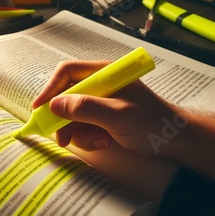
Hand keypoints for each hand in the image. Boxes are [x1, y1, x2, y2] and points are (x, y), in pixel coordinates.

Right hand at [32, 60, 183, 156]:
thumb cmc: (152, 122)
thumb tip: (54, 105)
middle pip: (66, 97)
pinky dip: (88, 138)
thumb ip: (85, 108)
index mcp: (104, 74)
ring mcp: (100, 103)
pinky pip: (82, 127)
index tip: (40, 108)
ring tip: (99, 141)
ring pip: (71, 116)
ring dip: (79, 133)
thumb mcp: (117, 115)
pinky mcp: (101, 119)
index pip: (68, 73)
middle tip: (63, 138)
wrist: (174, 141)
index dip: (50, 88)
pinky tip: (105, 143)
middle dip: (64, 119)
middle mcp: (99, 86)